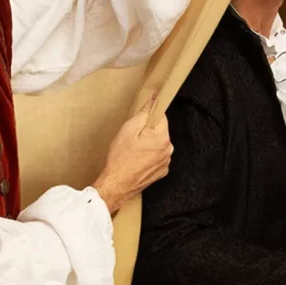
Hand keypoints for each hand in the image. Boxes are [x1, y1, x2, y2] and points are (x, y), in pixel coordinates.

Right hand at [92, 94, 171, 214]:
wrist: (117, 184)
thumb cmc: (120, 158)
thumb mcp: (128, 129)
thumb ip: (143, 113)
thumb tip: (154, 100)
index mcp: (162, 137)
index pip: (161, 116)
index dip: (149, 114)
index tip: (140, 117)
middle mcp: (168, 150)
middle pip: (160, 131)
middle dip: (147, 130)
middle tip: (131, 137)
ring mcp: (165, 162)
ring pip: (158, 144)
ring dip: (148, 144)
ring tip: (132, 150)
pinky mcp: (160, 172)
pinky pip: (156, 157)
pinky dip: (148, 156)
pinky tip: (136, 159)